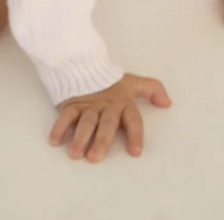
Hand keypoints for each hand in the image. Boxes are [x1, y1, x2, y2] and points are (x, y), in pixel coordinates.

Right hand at [48, 73, 171, 162]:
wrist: (85, 66)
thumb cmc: (111, 82)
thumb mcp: (133, 82)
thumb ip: (152, 89)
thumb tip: (168, 103)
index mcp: (123, 103)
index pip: (133, 119)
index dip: (135, 135)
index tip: (135, 152)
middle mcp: (106, 106)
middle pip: (106, 124)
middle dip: (101, 140)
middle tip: (95, 158)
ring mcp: (88, 106)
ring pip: (85, 122)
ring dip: (80, 138)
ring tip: (75, 154)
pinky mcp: (71, 105)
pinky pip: (65, 116)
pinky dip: (59, 128)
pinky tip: (55, 141)